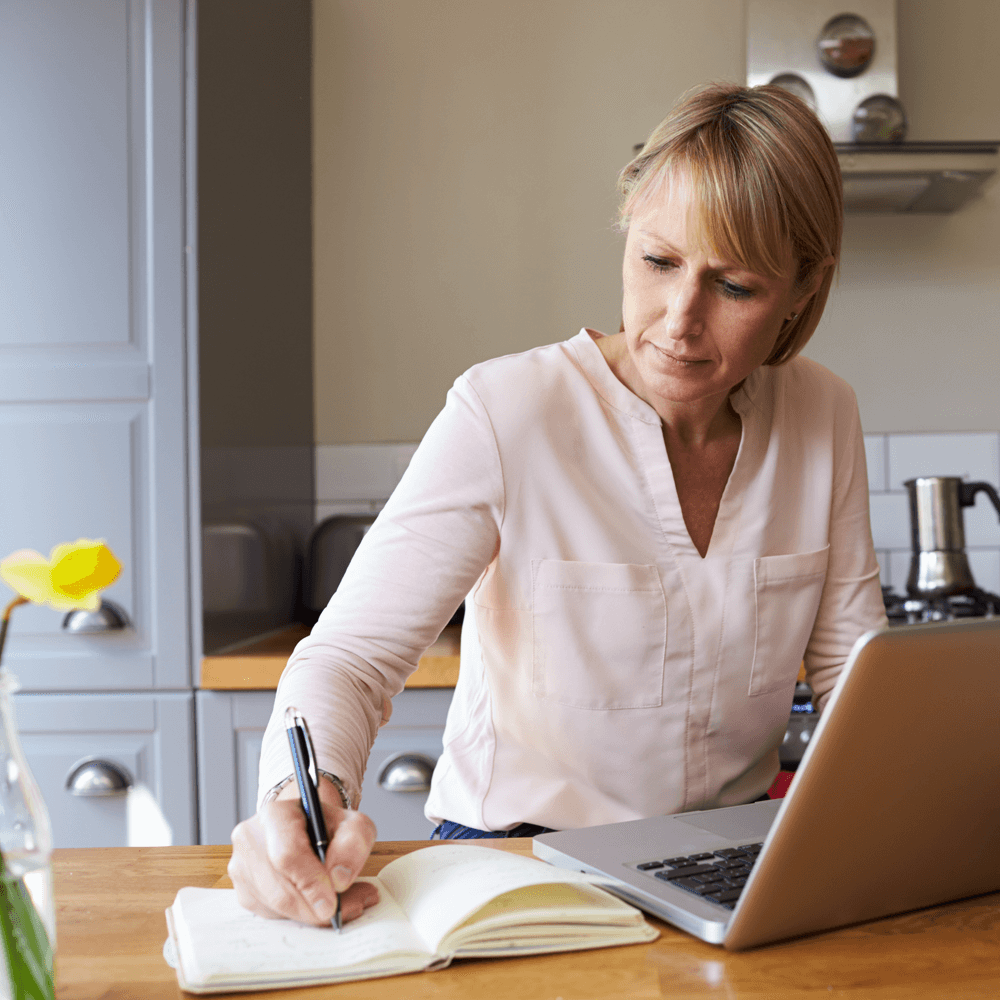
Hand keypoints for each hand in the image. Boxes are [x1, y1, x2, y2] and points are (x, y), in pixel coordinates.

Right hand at [229, 777, 378, 925]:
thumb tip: (339, 879)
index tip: (331, 904)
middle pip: (278, 890)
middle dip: (312, 906)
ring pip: (275, 907)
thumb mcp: (353, 825)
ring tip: (339, 905)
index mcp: (276, 815)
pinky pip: (271, 915)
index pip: (287, 854)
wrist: (307, 828)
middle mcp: (250, 839)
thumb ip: (354, 844)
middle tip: (342, 910)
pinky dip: (297, 916)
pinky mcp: (243, 891)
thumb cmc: (328, 827)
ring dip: (308, 914)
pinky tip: (314, 902)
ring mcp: (242, 867)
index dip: (310, 883)